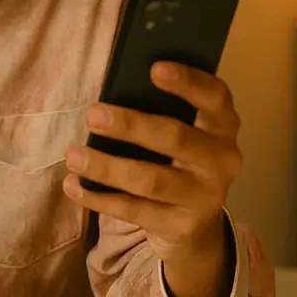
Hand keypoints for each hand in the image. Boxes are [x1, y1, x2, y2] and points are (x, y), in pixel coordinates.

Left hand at [63, 61, 241, 296]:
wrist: (196, 227)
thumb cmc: (179, 161)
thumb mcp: (184, 134)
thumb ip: (161, 112)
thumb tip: (113, 93)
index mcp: (223, 126)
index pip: (214, 98)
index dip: (188, 82)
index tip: (154, 68)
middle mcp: (222, 160)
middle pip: (176, 138)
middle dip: (131, 126)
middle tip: (93, 114)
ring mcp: (205, 196)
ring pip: (151, 179)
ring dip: (107, 167)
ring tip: (73, 156)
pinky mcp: (182, 226)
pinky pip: (134, 210)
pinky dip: (99, 197)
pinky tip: (74, 185)